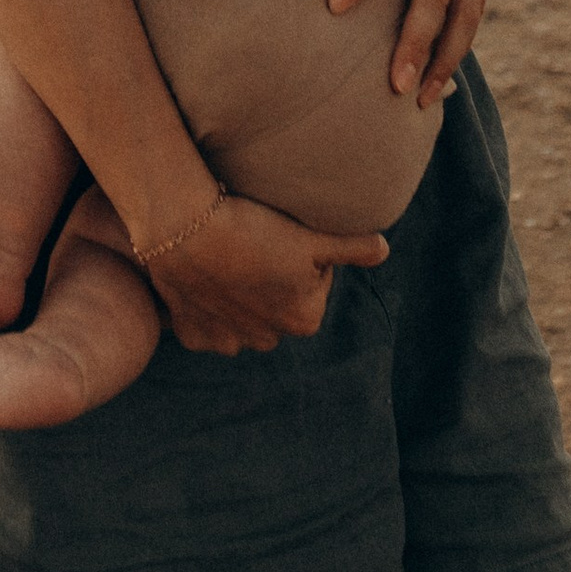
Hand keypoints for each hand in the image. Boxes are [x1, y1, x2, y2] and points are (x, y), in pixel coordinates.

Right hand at [145, 193, 386, 356]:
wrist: (185, 229)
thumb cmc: (252, 229)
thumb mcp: (310, 237)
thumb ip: (352, 246)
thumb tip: (384, 250)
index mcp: (305, 320)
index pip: (312, 280)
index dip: (297, 252)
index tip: (277, 235)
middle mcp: (269, 341)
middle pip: (276, 301)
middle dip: (269, 278)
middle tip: (252, 243)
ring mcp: (228, 342)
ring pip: (241, 315)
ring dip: (238, 294)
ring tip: (225, 257)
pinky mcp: (193, 336)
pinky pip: (206, 322)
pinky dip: (205, 305)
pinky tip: (202, 278)